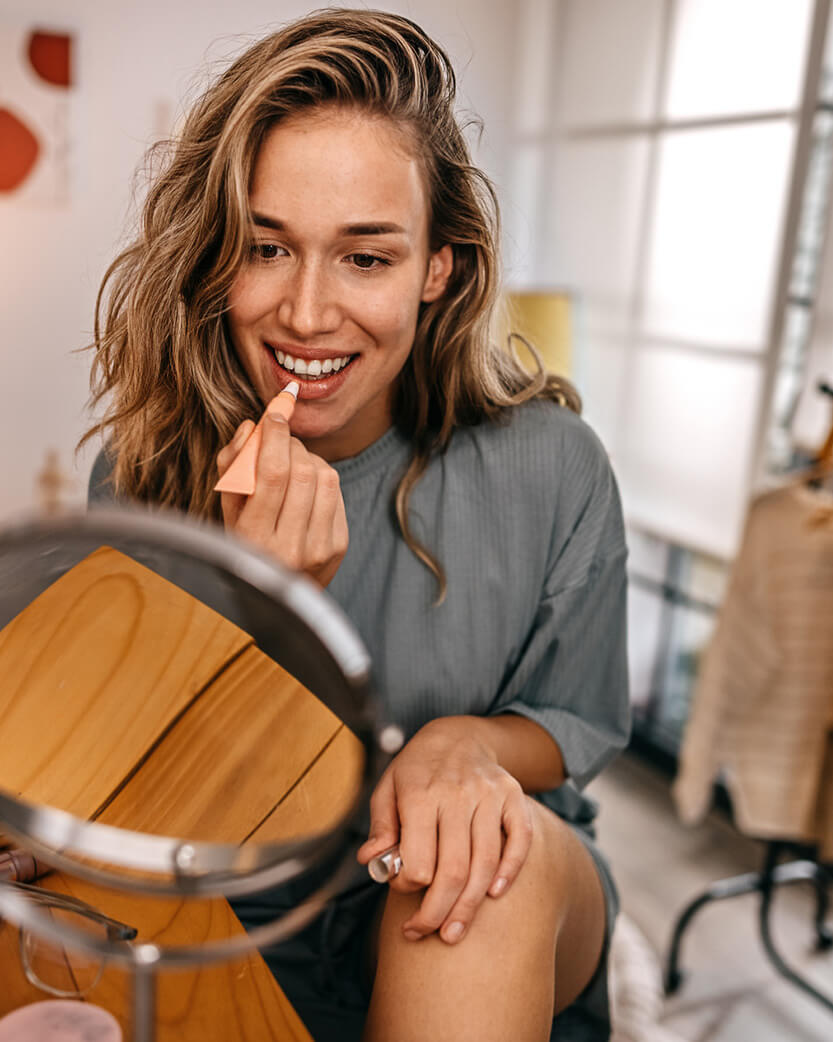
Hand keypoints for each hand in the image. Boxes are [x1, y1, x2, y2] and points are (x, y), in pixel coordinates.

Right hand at [217, 412, 347, 586]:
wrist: (275, 597)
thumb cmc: (244, 547)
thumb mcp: (227, 513)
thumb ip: (232, 468)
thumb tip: (253, 427)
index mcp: (255, 539)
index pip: (273, 474)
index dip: (276, 436)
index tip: (276, 412)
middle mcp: (290, 548)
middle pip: (301, 472)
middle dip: (291, 444)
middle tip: (279, 440)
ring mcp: (320, 548)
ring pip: (324, 477)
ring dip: (308, 457)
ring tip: (292, 462)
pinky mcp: (339, 546)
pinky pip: (336, 491)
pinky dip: (321, 476)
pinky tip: (307, 484)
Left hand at [356, 717, 533, 944]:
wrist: (458, 735)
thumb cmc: (417, 769)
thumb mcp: (388, 788)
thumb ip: (381, 826)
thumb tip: (371, 861)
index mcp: (420, 793)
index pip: (418, 860)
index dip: (408, 887)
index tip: (402, 892)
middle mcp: (457, 794)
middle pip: (453, 870)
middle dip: (437, 912)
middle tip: (426, 932)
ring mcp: (489, 796)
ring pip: (485, 863)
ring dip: (470, 905)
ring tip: (454, 930)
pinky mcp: (513, 798)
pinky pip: (519, 840)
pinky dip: (510, 870)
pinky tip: (494, 894)